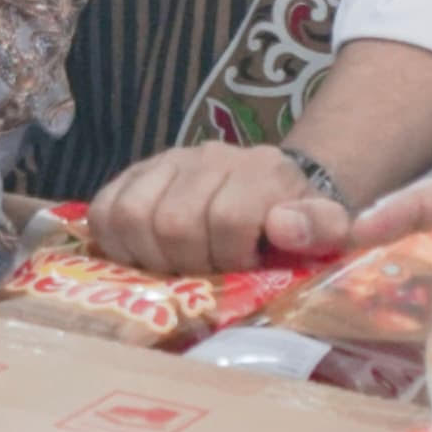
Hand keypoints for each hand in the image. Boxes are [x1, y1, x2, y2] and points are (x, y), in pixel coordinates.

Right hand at [90, 143, 344, 276]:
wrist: (275, 185)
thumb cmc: (298, 219)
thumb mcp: (328, 228)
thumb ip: (321, 228)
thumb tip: (283, 227)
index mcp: (260, 172)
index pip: (226, 219)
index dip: (230, 258)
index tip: (243, 267)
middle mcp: (209, 158)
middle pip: (173, 222)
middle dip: (188, 263)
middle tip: (205, 272)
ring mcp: (168, 162)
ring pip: (130, 215)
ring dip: (147, 256)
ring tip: (172, 267)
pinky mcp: (137, 173)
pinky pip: (103, 209)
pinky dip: (115, 242)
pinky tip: (142, 255)